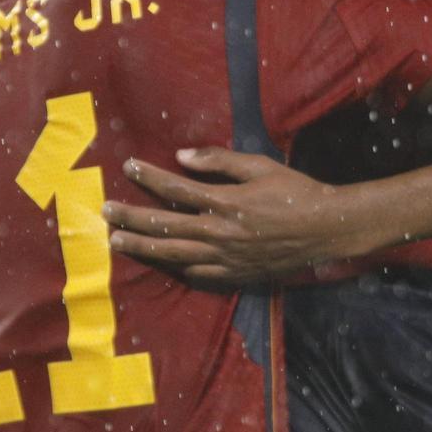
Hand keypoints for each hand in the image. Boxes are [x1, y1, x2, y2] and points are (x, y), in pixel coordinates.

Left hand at [103, 148, 364, 286]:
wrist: (325, 231)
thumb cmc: (295, 192)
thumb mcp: (260, 166)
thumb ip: (219, 162)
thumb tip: (181, 157)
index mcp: (225, 202)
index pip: (175, 189)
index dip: (149, 176)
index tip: (128, 166)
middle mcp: (220, 233)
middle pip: (164, 227)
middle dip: (131, 219)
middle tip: (106, 212)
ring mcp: (225, 258)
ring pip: (173, 254)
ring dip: (142, 247)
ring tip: (117, 242)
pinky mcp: (234, 274)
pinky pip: (196, 273)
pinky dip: (175, 267)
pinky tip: (160, 263)